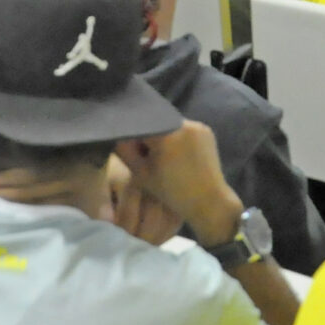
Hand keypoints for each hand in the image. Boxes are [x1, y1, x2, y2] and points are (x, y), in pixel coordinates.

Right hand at [113, 122, 240, 246]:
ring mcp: (198, 126)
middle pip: (156, 123)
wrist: (208, 201)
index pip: (139, 125)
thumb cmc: (171, 192)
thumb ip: (124, 150)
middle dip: (149, 135)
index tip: (132, 151)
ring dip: (163, 135)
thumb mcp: (140, 174)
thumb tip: (116, 134)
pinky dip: (177, 137)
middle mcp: (183, 124)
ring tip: (163, 155)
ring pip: (169, 124)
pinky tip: (177, 154)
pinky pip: (184, 128)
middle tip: (146, 154)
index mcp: (165, 134)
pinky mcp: (206, 130)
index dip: (133, 137)